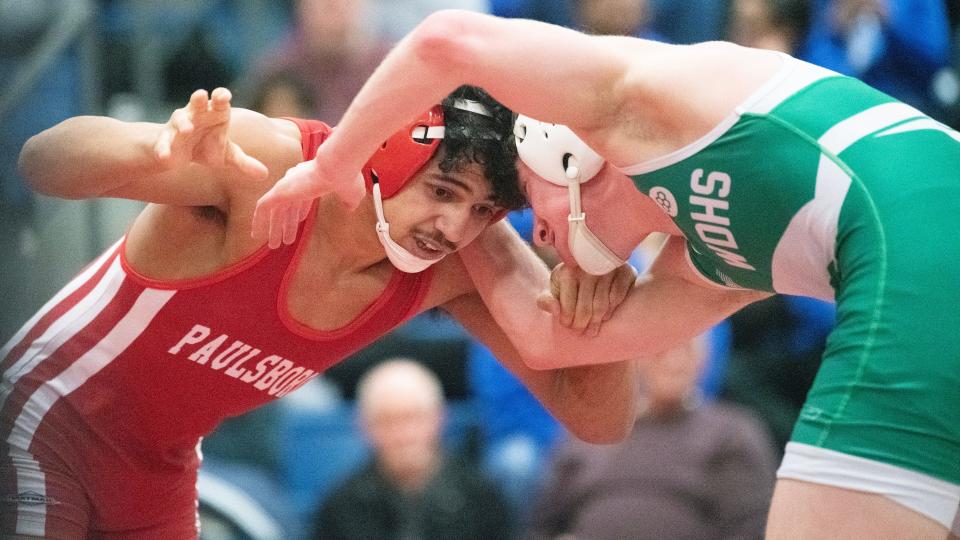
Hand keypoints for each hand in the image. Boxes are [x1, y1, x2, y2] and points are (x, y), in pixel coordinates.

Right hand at [155, 88, 266, 180]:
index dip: (221, 97)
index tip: (224, 96)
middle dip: (199, 99)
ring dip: (183, 124)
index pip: (219, 101)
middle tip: (202, 95)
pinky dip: (163, 149)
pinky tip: (165, 157)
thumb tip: (264, 174)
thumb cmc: (208, 147)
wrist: (180, 153)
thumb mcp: (228, 156)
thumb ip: (245, 163)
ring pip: (180, 120)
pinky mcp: (165, 139)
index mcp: (214, 114)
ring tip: (188, 130)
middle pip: (197, 103)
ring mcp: (179, 125)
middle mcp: (196, 114)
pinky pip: (163, 142)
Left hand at [251, 149, 365, 248]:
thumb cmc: (347, 178)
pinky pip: (263, 208)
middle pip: (289, 206)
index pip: (302, 196)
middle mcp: (297, 180)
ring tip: (274, 245)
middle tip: (285, 240)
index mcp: (312, 178)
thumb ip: (349, 201)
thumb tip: (350, 208)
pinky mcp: (279, 191)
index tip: (299, 221)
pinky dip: (259, 221)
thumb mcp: (352, 193)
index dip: (300, 210)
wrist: (338, 167)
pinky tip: (256, 234)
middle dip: (287, 224)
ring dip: (275, 228)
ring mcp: (287, 185)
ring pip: (276, 210)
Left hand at [537, 262, 636, 335]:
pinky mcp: (625, 271)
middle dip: (582, 326)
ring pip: (602, 306)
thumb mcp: (554, 290)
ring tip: (592, 330)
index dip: (567, 322)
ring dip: (597, 323)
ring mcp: (607, 268)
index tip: (568, 326)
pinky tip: (606, 315)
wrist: (592, 266)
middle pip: (586, 309)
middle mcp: (587, 267)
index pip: (567, 308)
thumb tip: (555, 311)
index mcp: (566, 272)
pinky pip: (618, 298)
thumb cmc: (570, 283)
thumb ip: (545, 301)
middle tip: (582, 332)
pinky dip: (612, 310)